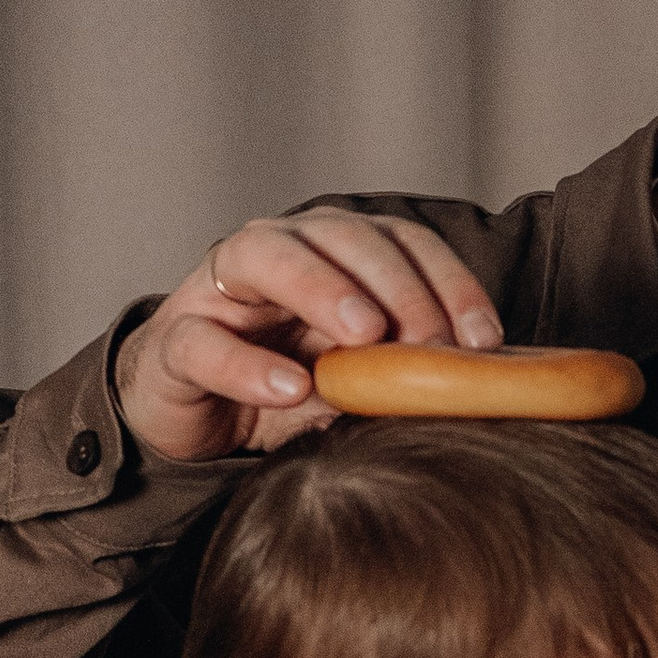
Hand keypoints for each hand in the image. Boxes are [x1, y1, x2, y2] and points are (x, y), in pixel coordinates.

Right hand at [114, 212, 504, 463]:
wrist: (192, 420)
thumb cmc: (286, 387)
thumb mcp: (360, 382)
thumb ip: (405, 374)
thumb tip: (477, 392)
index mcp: (334, 255)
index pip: (401, 242)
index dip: (448, 280)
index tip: (484, 338)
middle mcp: (279, 254)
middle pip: (341, 237)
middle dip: (395, 284)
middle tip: (428, 339)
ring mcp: (219, 291)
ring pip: (264, 256)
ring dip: (321, 288)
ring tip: (363, 336)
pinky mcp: (174, 343)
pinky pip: (204, 341)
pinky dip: (249, 365)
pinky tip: (292, 388)